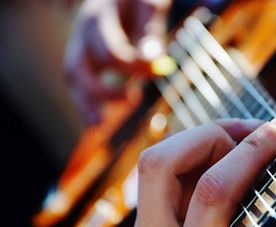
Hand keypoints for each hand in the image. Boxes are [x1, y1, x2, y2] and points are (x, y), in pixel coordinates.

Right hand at [64, 0, 170, 123]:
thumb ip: (150, 31)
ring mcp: (79, 44)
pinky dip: (86, 101)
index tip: (160, 70)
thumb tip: (153, 59)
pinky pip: (79, 81)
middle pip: (76, 68)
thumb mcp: (148, 6)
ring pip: (72, 79)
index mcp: (98, 17)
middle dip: (100, 92)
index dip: (135, 67)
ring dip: (84, 103)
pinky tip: (96, 119)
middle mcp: (82, 33)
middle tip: (130, 101)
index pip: (111, 53)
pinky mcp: (85, 56)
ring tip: (97, 125)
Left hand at [126, 113, 275, 226]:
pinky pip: (164, 177)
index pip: (212, 193)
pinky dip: (196, 158)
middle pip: (161, 164)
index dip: (252, 153)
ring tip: (242, 139)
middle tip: (257, 132)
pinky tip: (224, 160)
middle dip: (212, 135)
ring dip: (201, 140)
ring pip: (154, 164)